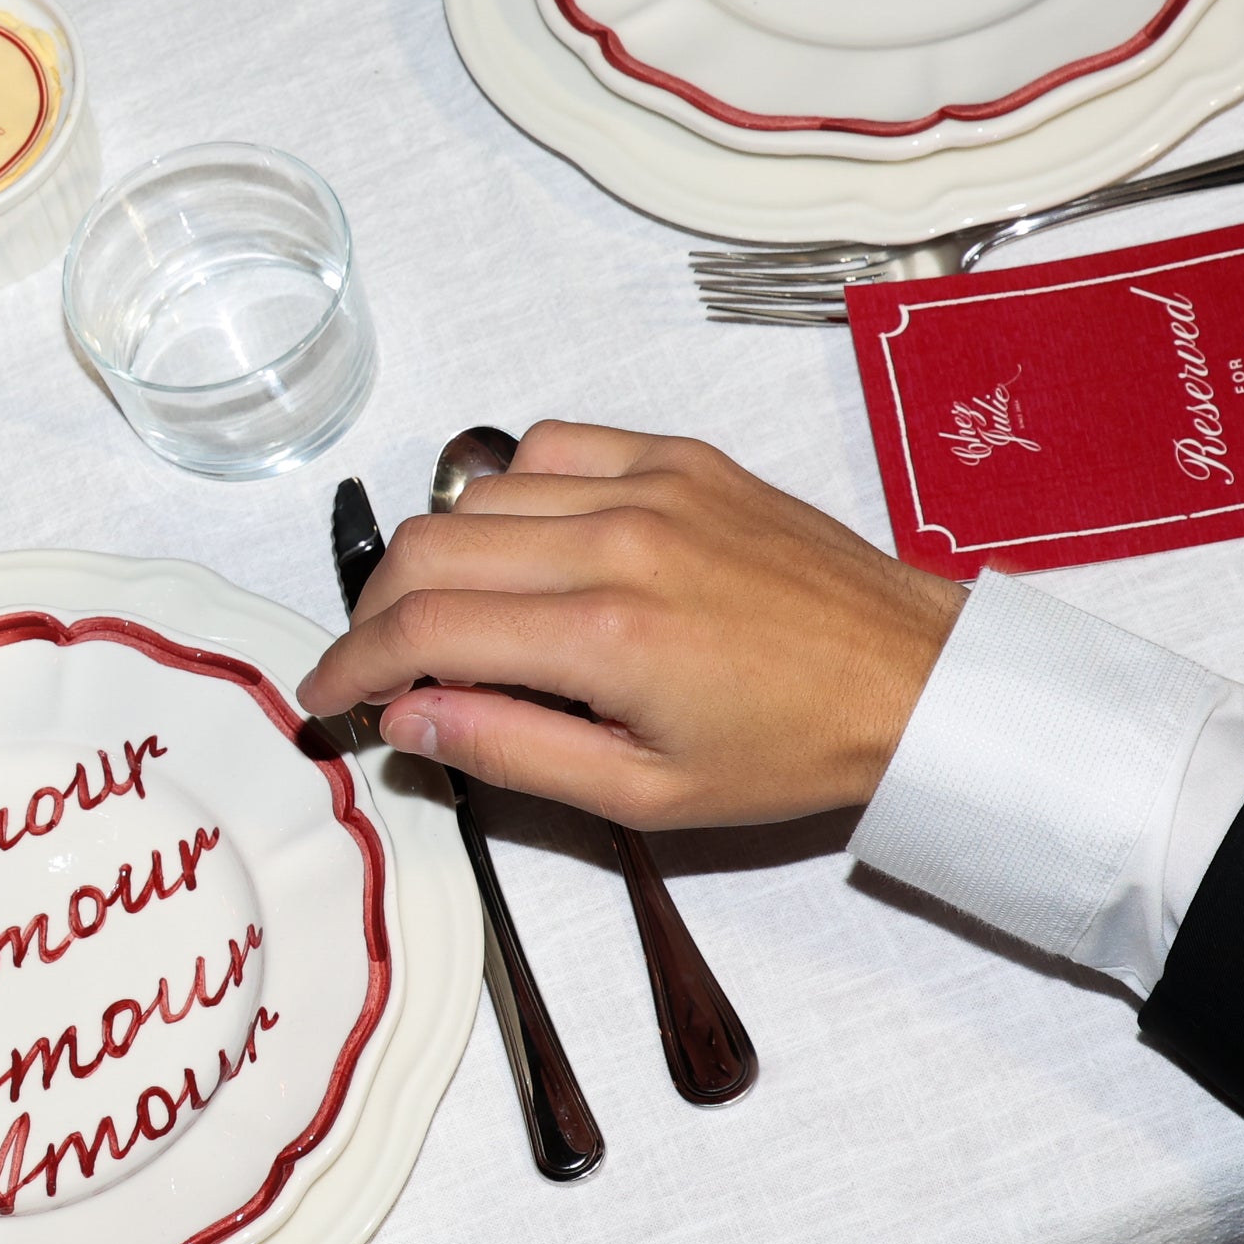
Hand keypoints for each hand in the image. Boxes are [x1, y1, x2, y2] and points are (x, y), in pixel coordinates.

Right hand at [293, 421, 966, 829]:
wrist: (916, 679)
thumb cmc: (795, 747)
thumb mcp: (646, 794)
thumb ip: (510, 750)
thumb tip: (406, 718)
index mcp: (608, 635)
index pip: (421, 630)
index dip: (349, 665)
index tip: (328, 698)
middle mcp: (618, 541)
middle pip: (426, 551)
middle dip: (373, 614)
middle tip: (375, 666)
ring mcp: (648, 486)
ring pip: (473, 496)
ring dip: (433, 557)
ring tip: (447, 616)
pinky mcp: (677, 457)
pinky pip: (545, 448)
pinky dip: (504, 494)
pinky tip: (519, 546)